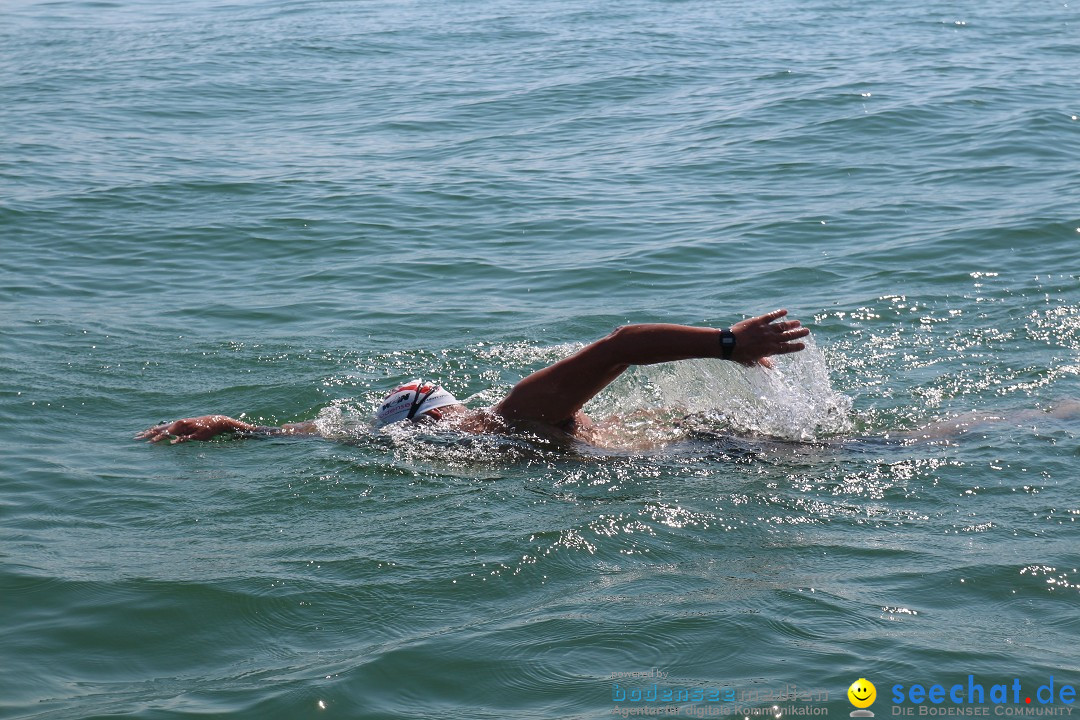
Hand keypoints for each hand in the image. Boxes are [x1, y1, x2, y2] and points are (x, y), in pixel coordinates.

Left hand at [135, 415, 253, 443]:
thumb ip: (179, 433)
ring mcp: (187, 430)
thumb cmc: (202, 426)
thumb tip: (168, 438)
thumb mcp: (189, 429)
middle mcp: (180, 425)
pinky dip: (179, 440)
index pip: (159, 428)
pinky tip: (172, 443)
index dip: (148, 432)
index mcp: (177, 424)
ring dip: (160, 437)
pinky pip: (186, 438)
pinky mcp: (196, 435)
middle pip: (162, 430)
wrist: (218, 422)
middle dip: (148, 435)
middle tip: (136, 439)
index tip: (137, 436)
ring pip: (171, 433)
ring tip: (150, 442)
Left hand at [729, 309, 809, 366]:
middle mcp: (770, 339)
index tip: (803, 345)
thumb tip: (772, 367)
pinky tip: (785, 311)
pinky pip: (771, 316)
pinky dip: (778, 313)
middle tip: (806, 331)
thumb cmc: (740, 355)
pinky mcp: (759, 321)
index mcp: (770, 350)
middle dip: (798, 334)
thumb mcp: (752, 362)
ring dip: (791, 324)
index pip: (786, 348)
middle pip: (788, 336)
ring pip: (782, 326)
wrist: (729, 344)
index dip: (795, 347)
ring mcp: (765, 329)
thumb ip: (763, 362)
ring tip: (798, 323)